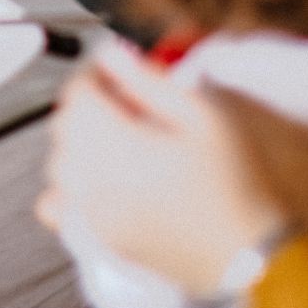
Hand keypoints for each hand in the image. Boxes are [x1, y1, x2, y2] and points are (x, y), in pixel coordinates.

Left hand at [37, 41, 282, 300]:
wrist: (249, 253)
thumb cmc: (233, 184)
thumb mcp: (202, 115)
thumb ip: (149, 81)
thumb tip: (113, 54)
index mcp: (116, 145)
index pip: (76, 94)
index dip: (92, 72)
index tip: (112, 66)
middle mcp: (94, 181)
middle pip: (63, 125)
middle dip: (87, 103)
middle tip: (125, 99)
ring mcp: (93, 214)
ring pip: (58, 163)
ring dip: (78, 141)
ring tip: (119, 137)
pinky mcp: (101, 239)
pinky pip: (58, 206)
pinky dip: (69, 186)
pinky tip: (101, 179)